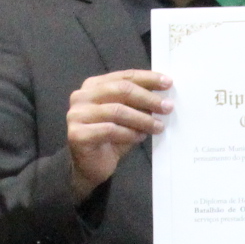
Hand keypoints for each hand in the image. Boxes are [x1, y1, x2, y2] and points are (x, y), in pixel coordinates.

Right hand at [67, 69, 173, 197]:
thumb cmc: (110, 139)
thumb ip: (139, 104)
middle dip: (148, 98)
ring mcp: (77, 115)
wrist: (89, 167)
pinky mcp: (77, 134)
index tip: (168, 83)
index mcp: (93, 86)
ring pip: (117, 111)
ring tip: (158, 127)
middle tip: (167, 107)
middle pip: (121, 89)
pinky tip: (140, 137)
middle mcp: (82, 96)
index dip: (148, 78)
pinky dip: (129, 133)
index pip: (124, 76)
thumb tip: (163, 96)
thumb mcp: (128, 117)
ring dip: (142, 119)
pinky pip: (110, 130)